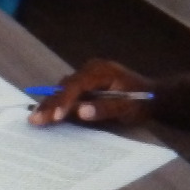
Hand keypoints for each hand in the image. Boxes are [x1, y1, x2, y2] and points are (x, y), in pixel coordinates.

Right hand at [28, 59, 155, 126]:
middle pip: (65, 86)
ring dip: (51, 104)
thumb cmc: (143, 102)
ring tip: (36, 119)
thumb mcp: (128, 108)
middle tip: (34, 120)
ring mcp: (87, 75)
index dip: (64, 101)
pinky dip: (58, 104)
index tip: (55, 117)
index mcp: (101, 71)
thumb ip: (105, 109)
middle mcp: (91, 69)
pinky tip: (47, 114)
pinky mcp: (86, 83)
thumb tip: (81, 112)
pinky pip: (68, 92)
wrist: (155, 96)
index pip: (76, 85)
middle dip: (50, 104)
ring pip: (63, 89)